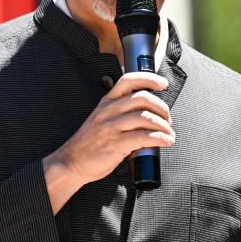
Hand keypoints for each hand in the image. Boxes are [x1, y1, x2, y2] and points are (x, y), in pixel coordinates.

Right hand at [43, 72, 172, 211]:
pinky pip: (143, 137)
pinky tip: (165, 142)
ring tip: (169, 134)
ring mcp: (111, 127)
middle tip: (167, 119)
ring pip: (145, 117)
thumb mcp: (101, 119)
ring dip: (163, 126)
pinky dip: (160, 139)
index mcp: (106, 102)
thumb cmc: (89, 143)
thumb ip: (120, 112)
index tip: (163, 84)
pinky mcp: (116, 144)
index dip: (149, 79)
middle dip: (162, 108)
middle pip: (142, 98)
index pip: (128, 81)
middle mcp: (109, 111)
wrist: (71, 162)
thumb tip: (148, 113)